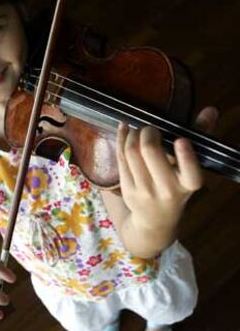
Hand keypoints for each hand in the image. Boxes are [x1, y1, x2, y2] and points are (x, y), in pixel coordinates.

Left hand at [116, 106, 218, 229]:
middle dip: (148, 131)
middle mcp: (167, 190)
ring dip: (133, 134)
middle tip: (151, 129)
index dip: (185, 156)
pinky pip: (120, 157)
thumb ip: (199, 137)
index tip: (181, 140)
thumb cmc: (177, 185)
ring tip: (138, 131)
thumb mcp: (191, 167)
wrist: (156, 219)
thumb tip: (210, 110)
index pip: (191, 172)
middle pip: (149, 151)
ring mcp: (144, 191)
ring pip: (131, 152)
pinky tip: (124, 129)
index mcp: (188, 184)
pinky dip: (121, 138)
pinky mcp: (127, 189)